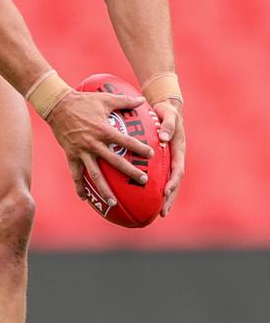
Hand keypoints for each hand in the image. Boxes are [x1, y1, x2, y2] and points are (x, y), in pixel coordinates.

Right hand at [48, 90, 154, 207]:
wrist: (57, 106)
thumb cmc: (82, 100)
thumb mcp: (105, 98)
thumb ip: (124, 101)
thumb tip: (142, 100)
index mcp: (103, 130)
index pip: (125, 141)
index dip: (139, 148)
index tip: (151, 155)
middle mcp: (93, 143)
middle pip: (114, 162)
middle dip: (130, 172)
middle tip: (143, 181)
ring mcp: (81, 151)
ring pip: (94, 174)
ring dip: (104, 189)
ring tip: (113, 202)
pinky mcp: (71, 155)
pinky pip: (75, 174)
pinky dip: (79, 187)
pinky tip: (84, 198)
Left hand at [152, 98, 184, 215]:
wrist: (166, 109)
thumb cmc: (167, 112)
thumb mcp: (169, 115)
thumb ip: (168, 125)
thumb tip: (164, 137)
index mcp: (178, 150)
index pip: (178, 170)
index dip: (173, 182)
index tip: (166, 191)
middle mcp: (175, 158)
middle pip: (174, 182)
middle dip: (170, 198)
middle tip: (163, 212)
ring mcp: (169, 161)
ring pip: (168, 182)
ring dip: (164, 198)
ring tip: (157, 213)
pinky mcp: (162, 161)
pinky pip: (159, 176)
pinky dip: (155, 188)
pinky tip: (144, 198)